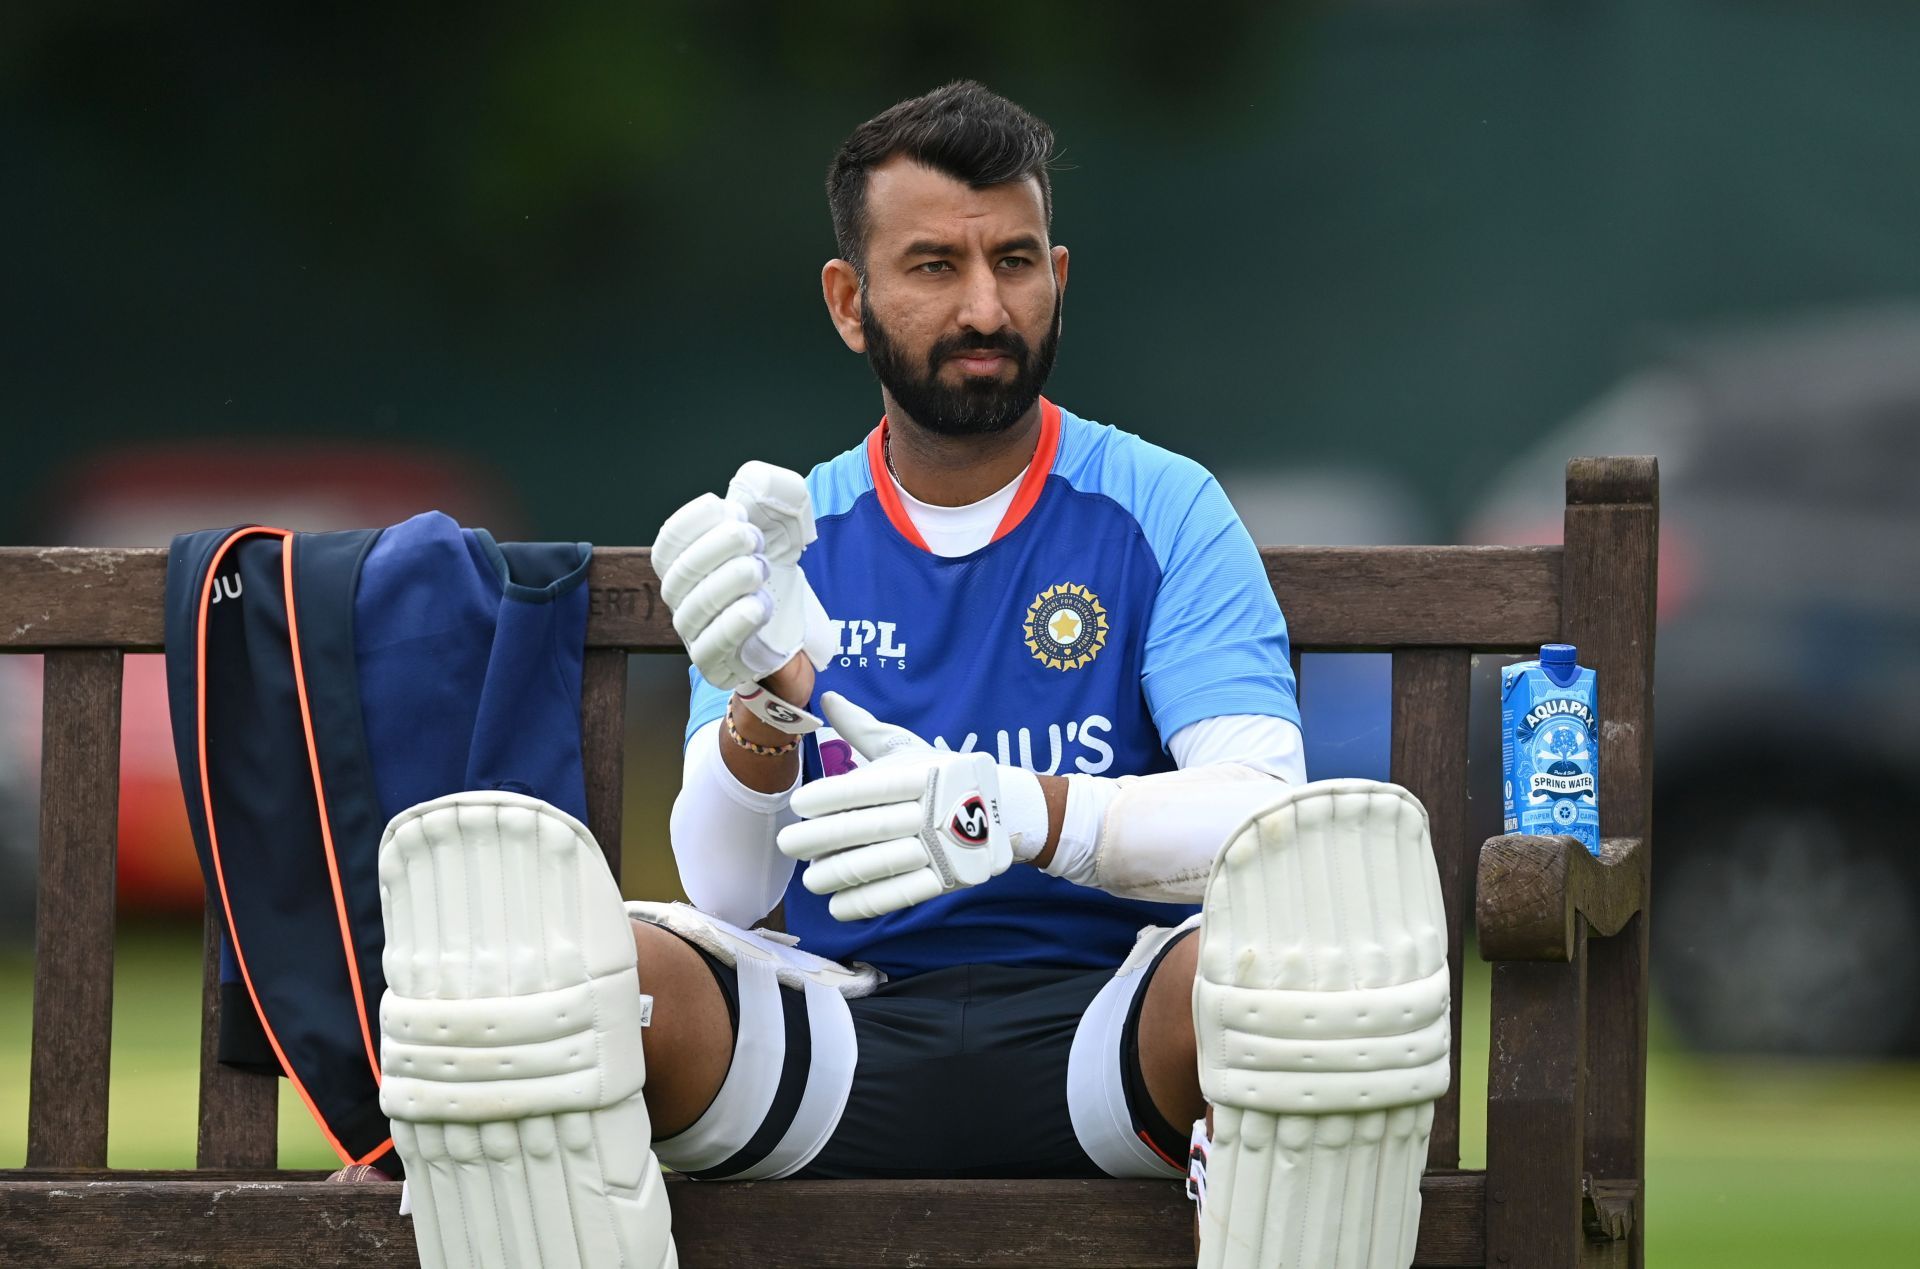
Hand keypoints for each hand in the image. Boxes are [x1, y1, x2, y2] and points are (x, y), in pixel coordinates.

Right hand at [651, 462, 833, 694]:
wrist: (796, 626)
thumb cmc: (775, 569)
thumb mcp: (779, 520)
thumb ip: (769, 491)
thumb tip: (754, 481)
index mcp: (683, 560)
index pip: (670, 540)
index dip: (696, 521)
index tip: (735, 510)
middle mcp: (680, 596)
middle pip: (683, 570)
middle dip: (719, 548)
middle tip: (754, 538)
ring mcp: (693, 632)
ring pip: (697, 607)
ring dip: (730, 582)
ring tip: (760, 569)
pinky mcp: (713, 663)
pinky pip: (711, 647)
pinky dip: (733, 624)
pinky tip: (757, 606)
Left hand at [776, 692, 1011, 920]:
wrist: (1005, 807)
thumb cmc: (943, 773)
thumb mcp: (906, 747)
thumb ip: (863, 728)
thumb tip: (827, 698)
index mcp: (915, 773)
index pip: (861, 788)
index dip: (825, 798)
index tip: (797, 806)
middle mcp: (928, 808)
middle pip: (861, 829)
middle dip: (816, 840)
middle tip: (787, 845)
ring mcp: (940, 845)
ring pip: (874, 865)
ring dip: (834, 875)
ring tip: (810, 879)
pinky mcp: (948, 877)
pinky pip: (899, 894)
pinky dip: (863, 903)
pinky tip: (836, 905)